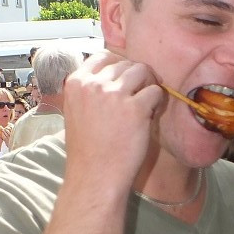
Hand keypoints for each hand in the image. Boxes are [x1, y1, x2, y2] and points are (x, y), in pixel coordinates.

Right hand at [62, 51, 163, 190]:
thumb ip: (89, 90)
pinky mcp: (135, 109)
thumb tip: (114, 73)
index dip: (119, 67)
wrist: (95, 176)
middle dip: (136, 78)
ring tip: (146, 105)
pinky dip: (157, 102)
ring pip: (142, 71)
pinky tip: (151, 116)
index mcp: (76, 83)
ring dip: (148, 85)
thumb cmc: (87, 150)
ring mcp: (114, 95)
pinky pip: (155, 91)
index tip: (125, 81)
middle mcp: (93, 84)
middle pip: (125, 63)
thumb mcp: (76, 111)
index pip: (103, 57)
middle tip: (139, 97)